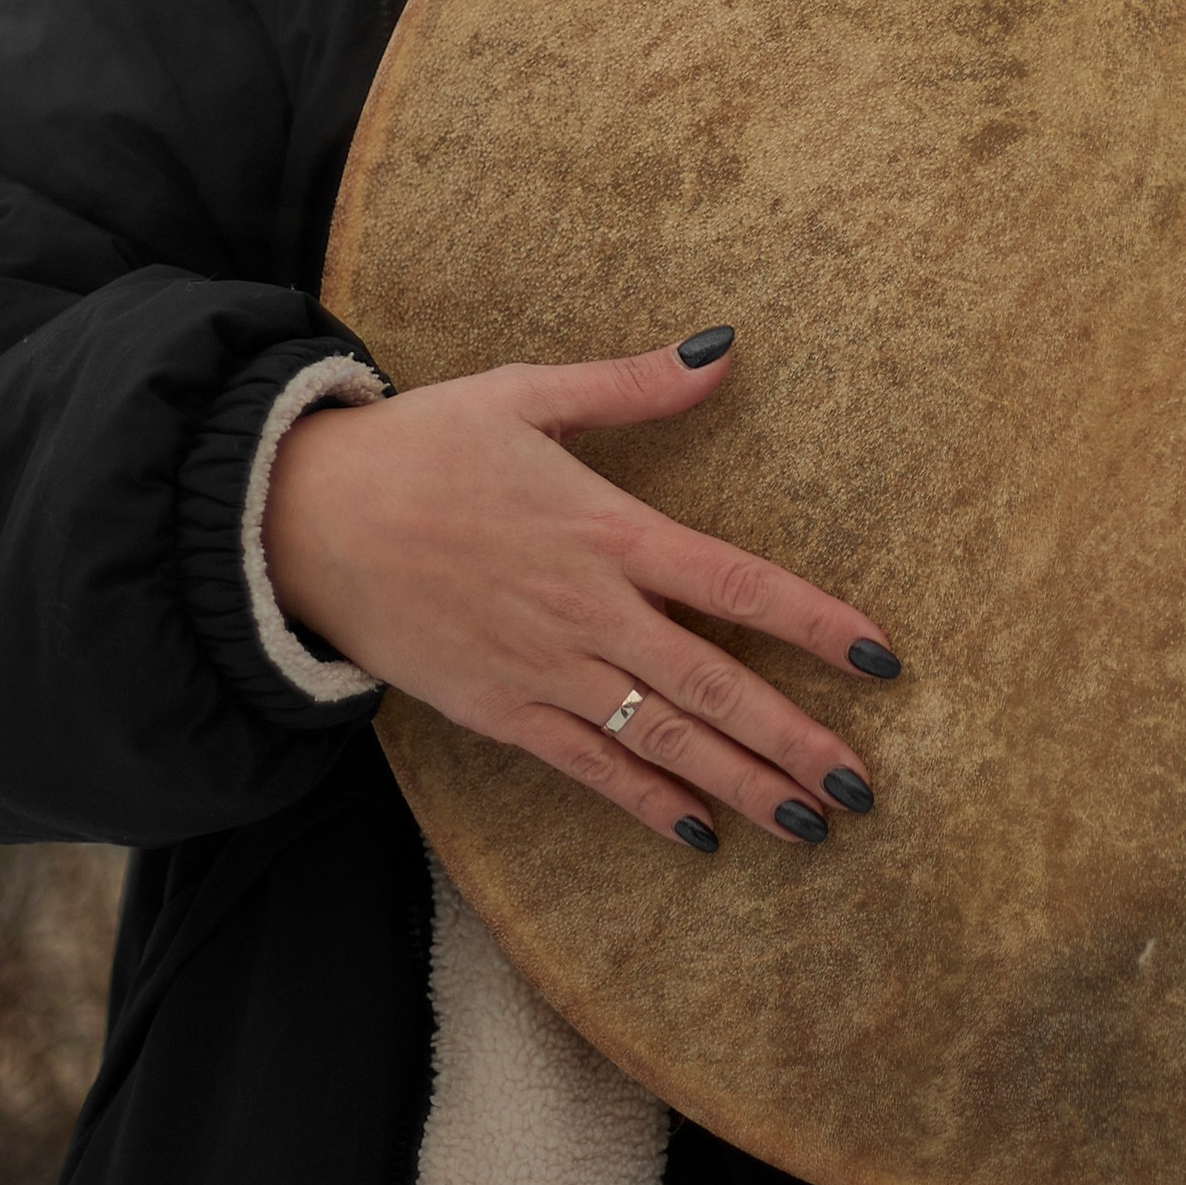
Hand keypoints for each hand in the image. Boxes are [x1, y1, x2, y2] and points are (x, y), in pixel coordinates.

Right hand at [260, 336, 896, 854]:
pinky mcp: (498, 712)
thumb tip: (723, 347)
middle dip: (796, 739)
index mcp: (607, 528)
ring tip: (810, 825)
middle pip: (713, 684)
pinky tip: (699, 836)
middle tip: (864, 788)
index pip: (737, 583)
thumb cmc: (420, 444)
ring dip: (742, 785)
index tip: (882, 659)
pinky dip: (647, 804)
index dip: (815, 624)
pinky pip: (589, 769)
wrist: (303, 517)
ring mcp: (544, 670)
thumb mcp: (526, 392)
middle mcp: (588, 610)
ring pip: (663, 740)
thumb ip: (632, 386)